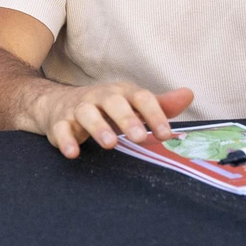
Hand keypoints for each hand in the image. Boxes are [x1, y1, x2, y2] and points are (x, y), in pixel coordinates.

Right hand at [35, 83, 193, 157]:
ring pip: (86, 113)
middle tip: (140, 137)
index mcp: (121, 93)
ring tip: (110, 144)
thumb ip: (160, 104)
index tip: (167, 134)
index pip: (141, 97)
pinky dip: (65, 140)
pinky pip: (61, 128)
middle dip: (127, 118)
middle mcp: (100, 97)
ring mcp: (78, 108)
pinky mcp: (59, 122)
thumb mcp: (131, 103)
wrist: (57, 103)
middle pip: (113, 102)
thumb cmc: (103, 107)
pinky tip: (73, 152)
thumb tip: (189, 95)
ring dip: (98, 127)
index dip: (155, 114)